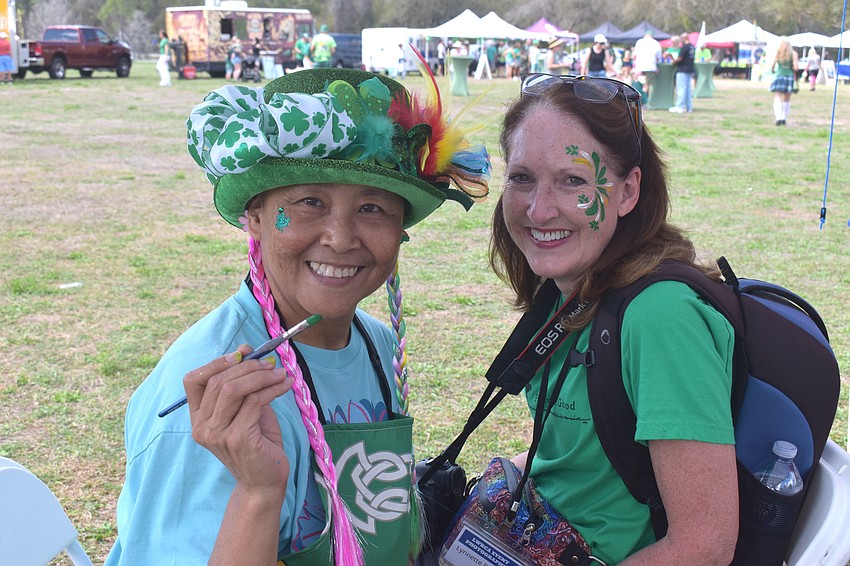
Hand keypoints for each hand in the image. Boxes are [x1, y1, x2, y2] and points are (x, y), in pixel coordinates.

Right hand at [184, 346, 293, 498]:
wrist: (265, 480)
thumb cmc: (258, 443)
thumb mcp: (246, 411)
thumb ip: (243, 388)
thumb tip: (250, 355)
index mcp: (198, 417)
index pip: (193, 380)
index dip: (218, 361)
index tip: (244, 352)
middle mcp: (202, 426)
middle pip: (218, 381)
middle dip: (248, 366)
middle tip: (271, 364)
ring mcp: (217, 434)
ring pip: (233, 389)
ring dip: (260, 376)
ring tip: (280, 374)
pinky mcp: (237, 438)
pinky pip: (253, 402)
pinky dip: (272, 389)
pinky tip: (284, 385)